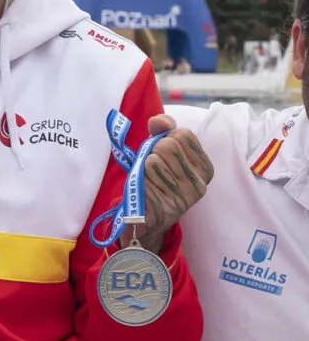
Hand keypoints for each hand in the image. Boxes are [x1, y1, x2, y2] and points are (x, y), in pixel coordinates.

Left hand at [129, 113, 211, 240]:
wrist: (149, 220)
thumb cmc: (157, 181)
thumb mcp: (164, 155)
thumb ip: (163, 132)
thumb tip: (158, 120)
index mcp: (205, 168)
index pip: (183, 134)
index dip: (164, 138)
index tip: (160, 151)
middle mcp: (199, 183)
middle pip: (167, 146)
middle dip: (151, 151)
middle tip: (150, 166)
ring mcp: (183, 197)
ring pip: (152, 161)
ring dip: (142, 168)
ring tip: (148, 180)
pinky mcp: (164, 207)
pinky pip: (142, 180)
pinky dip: (137, 182)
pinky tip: (143, 192)